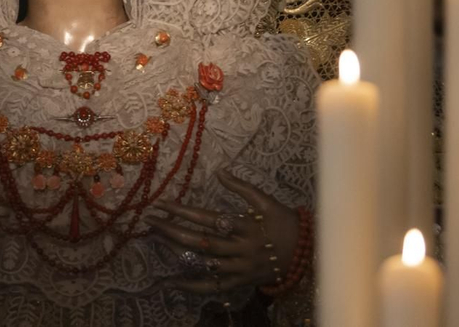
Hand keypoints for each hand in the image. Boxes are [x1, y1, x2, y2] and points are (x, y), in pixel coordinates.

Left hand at [144, 171, 300, 294]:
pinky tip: (172, 283)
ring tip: (156, 240)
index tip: (162, 204)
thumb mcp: (266, 201)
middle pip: (201, 242)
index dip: (184, 212)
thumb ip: (242, 187)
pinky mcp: (241, 282)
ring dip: (178, 252)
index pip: (209, 218)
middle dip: (173, 231)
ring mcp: (240, 268)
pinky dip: (192, 286)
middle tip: (150, 221)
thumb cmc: (284, 222)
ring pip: (204, 263)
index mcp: (247, 226)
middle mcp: (241, 249)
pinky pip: (214, 287)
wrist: (307, 253)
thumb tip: (219, 171)